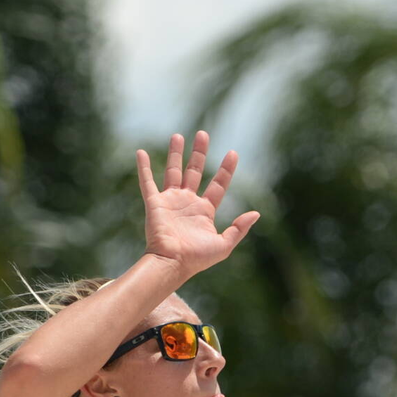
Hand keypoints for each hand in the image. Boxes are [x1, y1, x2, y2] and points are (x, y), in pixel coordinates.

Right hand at [138, 131, 258, 278]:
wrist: (172, 263)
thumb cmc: (197, 258)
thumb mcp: (224, 245)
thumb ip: (239, 229)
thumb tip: (256, 213)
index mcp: (204, 211)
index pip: (217, 185)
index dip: (225, 169)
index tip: (233, 153)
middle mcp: (187, 202)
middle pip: (194, 171)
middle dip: (199, 153)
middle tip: (203, 134)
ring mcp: (170, 201)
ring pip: (173, 171)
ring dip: (175, 153)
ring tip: (178, 135)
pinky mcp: (154, 203)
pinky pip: (147, 182)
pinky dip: (143, 168)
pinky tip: (140, 152)